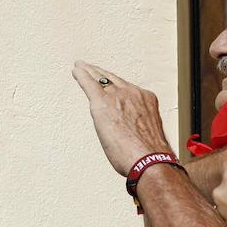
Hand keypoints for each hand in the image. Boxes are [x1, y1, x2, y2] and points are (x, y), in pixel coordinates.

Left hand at [71, 61, 174, 175]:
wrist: (149, 159)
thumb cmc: (151, 155)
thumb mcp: (150, 133)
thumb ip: (140, 126)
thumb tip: (133, 134)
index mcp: (146, 100)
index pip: (127, 88)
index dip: (115, 84)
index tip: (109, 81)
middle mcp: (133, 93)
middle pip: (113, 80)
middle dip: (101, 73)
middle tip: (91, 68)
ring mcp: (118, 96)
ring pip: (101, 80)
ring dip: (90, 72)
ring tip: (81, 68)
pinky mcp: (102, 103)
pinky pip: (90, 84)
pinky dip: (82, 76)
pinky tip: (76, 71)